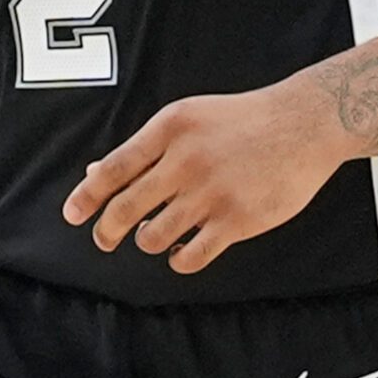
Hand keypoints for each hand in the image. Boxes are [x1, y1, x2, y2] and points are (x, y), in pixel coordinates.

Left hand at [61, 83, 344, 274]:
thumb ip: (145, 148)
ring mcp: (211, 193)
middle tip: (105, 239)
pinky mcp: (237, 220)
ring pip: (153, 237)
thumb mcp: (188, 119)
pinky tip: (181, 250)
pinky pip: (190, 256)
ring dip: (147, 242)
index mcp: (170, 129)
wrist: (304, 123)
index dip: (87, 196)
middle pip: (126, 208)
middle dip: (107, 231)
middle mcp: (186, 161)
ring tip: (155, 236)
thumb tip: (97, 174)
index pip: (114, 169)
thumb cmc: (242, 120)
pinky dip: (178, 259)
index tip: (72, 215)